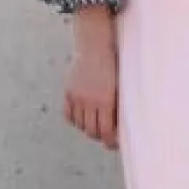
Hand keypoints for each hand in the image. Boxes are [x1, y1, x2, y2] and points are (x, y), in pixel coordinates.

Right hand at [65, 7, 118, 149]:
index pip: (106, 132)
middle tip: (106, 135)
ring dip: (88, 128)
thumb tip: (120, 128)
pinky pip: (68, 115)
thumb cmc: (113, 65)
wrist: (95, 45)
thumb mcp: (120, 86)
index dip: (110, 141)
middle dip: (100, 136)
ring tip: (96, 123)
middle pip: (91, 131)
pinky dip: (75, 120)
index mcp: (106, 100)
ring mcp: (77, 97)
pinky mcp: (68, 92)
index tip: (115, 142)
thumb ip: (118, 106)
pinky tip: (83, 117)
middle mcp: (89, 100)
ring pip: (80, 125)